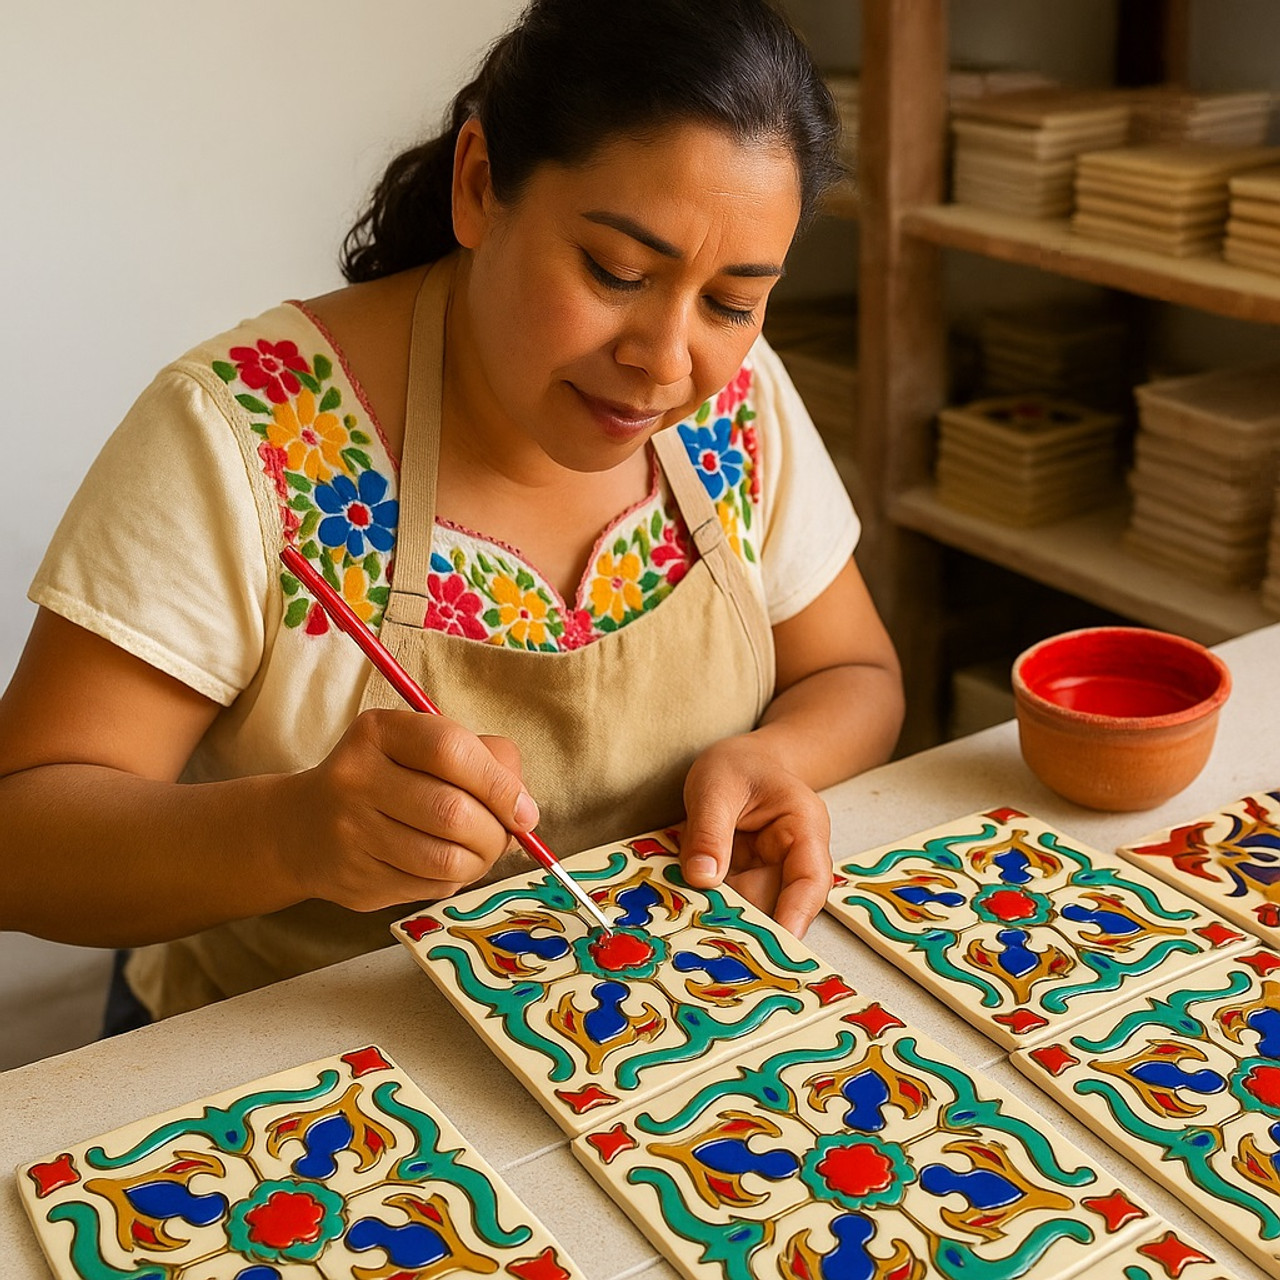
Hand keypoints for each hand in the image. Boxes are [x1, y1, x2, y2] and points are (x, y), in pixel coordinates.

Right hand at [278, 709, 536, 911]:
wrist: (301, 827)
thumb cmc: (385, 778)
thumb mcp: (422, 747)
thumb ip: (481, 758)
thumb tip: (522, 808)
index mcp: (379, 732)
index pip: (451, 750)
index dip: (500, 784)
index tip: (524, 810)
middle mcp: (356, 778)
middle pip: (452, 811)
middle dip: (496, 831)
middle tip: (505, 836)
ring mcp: (350, 832)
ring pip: (444, 858)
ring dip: (480, 861)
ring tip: (480, 852)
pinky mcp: (355, 879)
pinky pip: (428, 887)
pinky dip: (454, 880)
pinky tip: (448, 866)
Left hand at [676, 735, 832, 936]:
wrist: (739, 761)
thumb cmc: (736, 765)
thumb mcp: (715, 786)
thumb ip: (709, 832)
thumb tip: (702, 878)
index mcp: (802, 826)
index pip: (810, 877)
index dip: (796, 912)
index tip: (779, 942)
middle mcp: (794, 856)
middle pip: (777, 901)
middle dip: (746, 920)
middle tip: (707, 935)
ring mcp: (770, 871)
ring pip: (752, 906)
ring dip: (723, 915)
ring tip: (690, 922)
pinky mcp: (748, 880)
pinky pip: (733, 902)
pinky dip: (712, 907)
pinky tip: (687, 912)